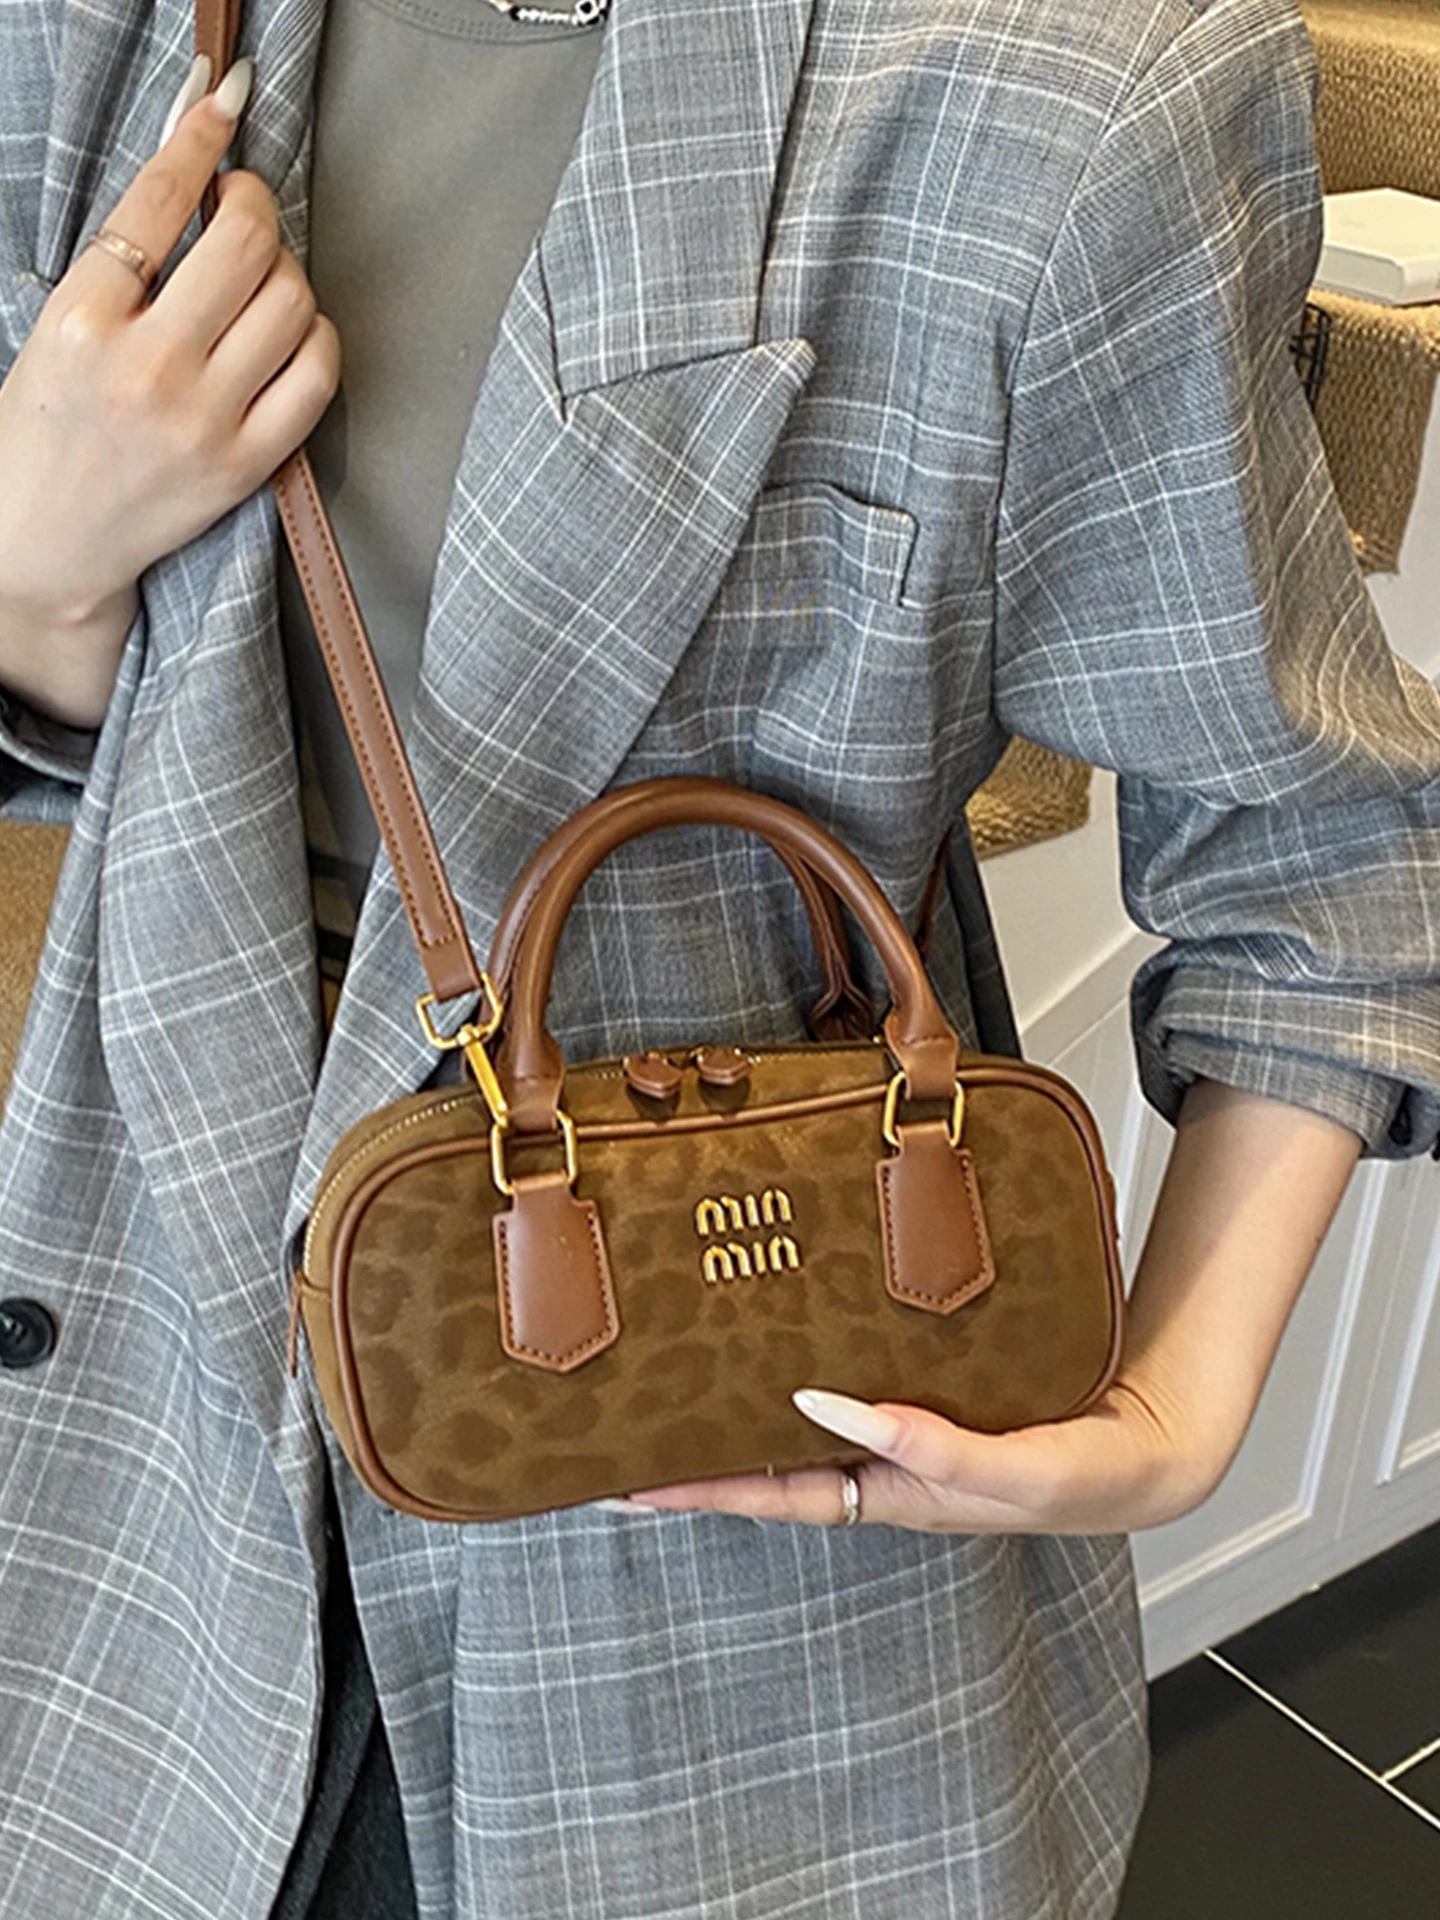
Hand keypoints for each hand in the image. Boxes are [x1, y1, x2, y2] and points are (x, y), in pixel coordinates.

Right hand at [0, 57, 340, 727]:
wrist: (49, 543)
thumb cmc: (50, 429)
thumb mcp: (58, 328)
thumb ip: (124, 261)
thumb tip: (193, 172)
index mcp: (82, 321)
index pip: (159, 201)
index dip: (202, 137)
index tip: (224, 102)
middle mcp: (148, 368)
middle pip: (247, 245)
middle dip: (256, 204)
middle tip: (242, 208)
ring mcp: (204, 421)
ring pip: (293, 304)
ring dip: (289, 271)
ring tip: (261, 279)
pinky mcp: (246, 465)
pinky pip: (318, 376)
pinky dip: (318, 337)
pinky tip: (292, 331)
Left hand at [629, 1362, 1220, 1534]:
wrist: (1146, 1441)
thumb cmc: (1084, 1475)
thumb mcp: (1012, 1472)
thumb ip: (929, 1448)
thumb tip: (827, 1410)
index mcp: (891, 1492)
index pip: (774, 1494)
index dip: (701, 1489)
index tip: (628, 1477)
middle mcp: (881, 1457)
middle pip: (769, 1454)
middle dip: (697, 1442)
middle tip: (626, 1409)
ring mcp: (900, 1420)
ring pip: (800, 1409)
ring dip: (742, 1393)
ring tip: (681, 1358)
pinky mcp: (925, 1381)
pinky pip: (849, 1368)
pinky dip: (808, 1354)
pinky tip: (785, 1320)